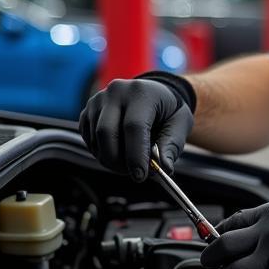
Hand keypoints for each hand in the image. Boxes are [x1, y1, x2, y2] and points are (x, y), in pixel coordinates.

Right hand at [78, 75, 193, 180]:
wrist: (154, 94)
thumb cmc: (168, 110)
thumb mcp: (180, 124)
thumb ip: (171, 146)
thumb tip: (163, 168)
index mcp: (141, 92)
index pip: (133, 126)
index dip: (136, 155)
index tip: (140, 176)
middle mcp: (116, 92)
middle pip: (107, 132)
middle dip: (119, 161)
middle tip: (135, 174)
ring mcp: (98, 100)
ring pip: (95, 139)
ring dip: (111, 160)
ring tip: (130, 163)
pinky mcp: (87, 111)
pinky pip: (88, 140)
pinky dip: (101, 153)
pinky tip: (118, 153)